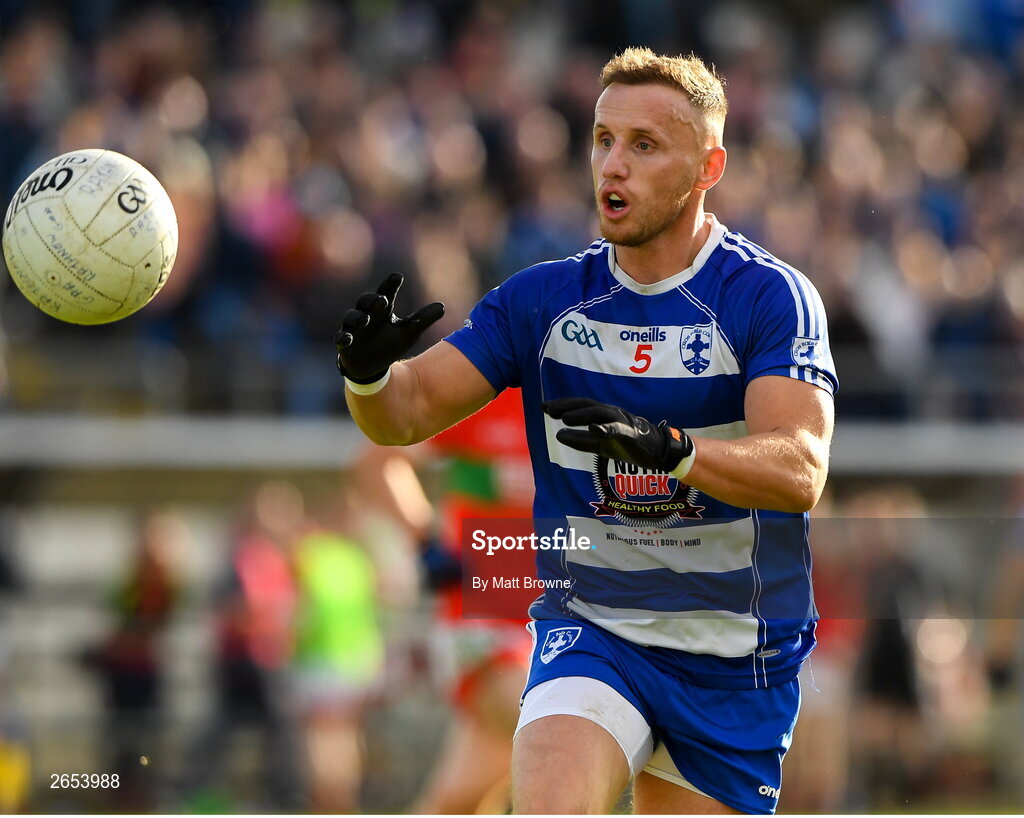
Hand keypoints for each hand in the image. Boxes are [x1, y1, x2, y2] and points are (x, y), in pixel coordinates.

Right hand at [335, 274, 444, 383]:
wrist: (371, 368)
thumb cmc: (388, 345)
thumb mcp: (408, 333)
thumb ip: (422, 320)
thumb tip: (443, 307)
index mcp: (381, 310)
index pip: (385, 293)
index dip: (390, 285)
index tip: (397, 277)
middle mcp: (366, 315)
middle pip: (365, 301)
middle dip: (372, 300)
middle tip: (383, 300)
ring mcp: (353, 329)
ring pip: (351, 317)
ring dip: (357, 318)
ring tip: (365, 320)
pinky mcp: (345, 344)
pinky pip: (341, 339)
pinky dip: (343, 338)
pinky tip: (347, 340)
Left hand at [542, 397, 692, 472]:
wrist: (657, 452)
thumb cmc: (628, 445)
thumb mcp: (599, 444)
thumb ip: (580, 440)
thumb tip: (558, 436)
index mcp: (603, 415)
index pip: (580, 406)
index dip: (562, 405)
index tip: (543, 406)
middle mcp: (612, 413)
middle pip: (587, 405)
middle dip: (567, 406)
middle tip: (548, 410)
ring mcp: (622, 421)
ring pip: (600, 412)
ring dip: (582, 414)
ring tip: (565, 418)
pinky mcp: (632, 433)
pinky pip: (618, 429)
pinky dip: (605, 427)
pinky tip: (593, 428)